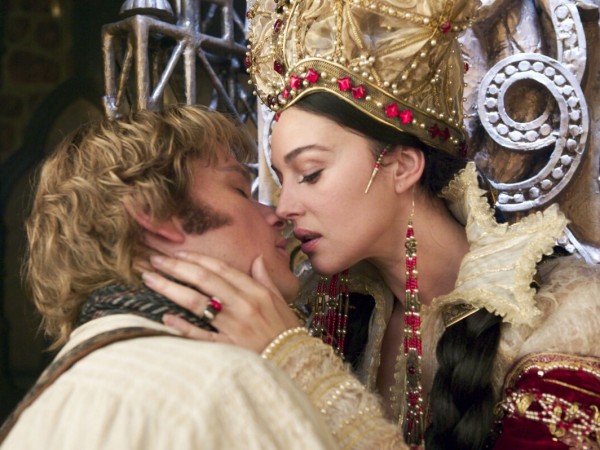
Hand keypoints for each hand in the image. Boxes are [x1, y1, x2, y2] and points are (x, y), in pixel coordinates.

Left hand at [141, 252, 301, 352]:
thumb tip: (256, 258)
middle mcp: (243, 305)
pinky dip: (184, 327)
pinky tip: (166, 318)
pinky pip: (201, 336)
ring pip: (198, 303)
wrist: (297, 362)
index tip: (177, 252)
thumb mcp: (279, 300)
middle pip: (204, 280)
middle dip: (177, 267)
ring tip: (151, 280)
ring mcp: (234, 327)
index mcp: (255, 291)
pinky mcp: (229, 348)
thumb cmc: (286, 331)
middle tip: (155, 260)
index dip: (197, 258)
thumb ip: (265, 278)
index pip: (221, 268)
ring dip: (171, 289)